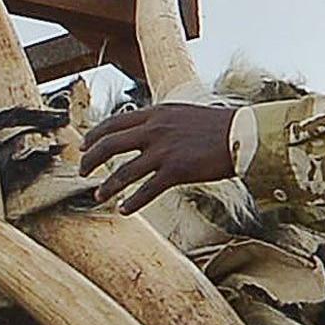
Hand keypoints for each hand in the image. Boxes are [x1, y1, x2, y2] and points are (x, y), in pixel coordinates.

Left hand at [83, 99, 241, 205]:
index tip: (83, 147)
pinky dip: (132, 202)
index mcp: (155, 114)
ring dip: (108, 186)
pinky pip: (147, 190)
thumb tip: (142, 132)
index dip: (94, 136)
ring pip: (124, 172)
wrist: (243, 134)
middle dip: (91, 160)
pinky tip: (123, 210)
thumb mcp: (181, 115)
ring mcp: (164, 150)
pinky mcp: (177, 170)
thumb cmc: (216, 127)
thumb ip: (159, 122)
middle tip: (82, 172)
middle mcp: (155, 129)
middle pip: (109, 145)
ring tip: (98, 196)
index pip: (113, 123)